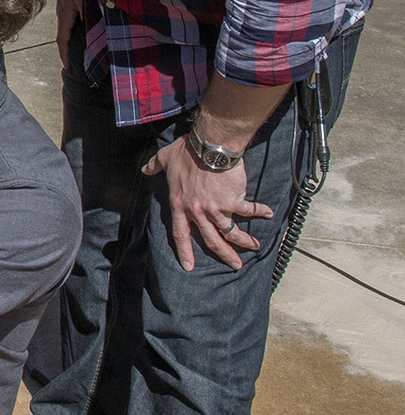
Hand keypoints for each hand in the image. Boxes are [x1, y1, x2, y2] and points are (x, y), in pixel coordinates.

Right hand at [55, 0, 83, 69]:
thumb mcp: (86, 0)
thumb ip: (89, 17)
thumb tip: (95, 34)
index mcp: (65, 14)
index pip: (62, 40)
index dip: (65, 56)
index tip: (69, 68)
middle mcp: (63, 11)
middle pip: (64, 36)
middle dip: (68, 50)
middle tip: (77, 64)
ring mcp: (65, 5)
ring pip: (69, 27)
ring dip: (74, 39)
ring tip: (82, 50)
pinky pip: (72, 18)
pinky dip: (77, 28)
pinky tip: (86, 28)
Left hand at [142, 141, 273, 270]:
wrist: (209, 147)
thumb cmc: (187, 152)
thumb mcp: (165, 158)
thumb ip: (155, 166)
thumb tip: (145, 169)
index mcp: (180, 205)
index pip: (180, 234)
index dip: (184, 252)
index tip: (189, 267)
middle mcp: (198, 211)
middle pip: (211, 241)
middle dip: (225, 255)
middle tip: (235, 265)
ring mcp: (216, 209)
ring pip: (231, 233)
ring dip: (245, 242)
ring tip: (254, 247)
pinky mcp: (233, 202)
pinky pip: (249, 211)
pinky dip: (260, 212)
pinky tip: (268, 214)